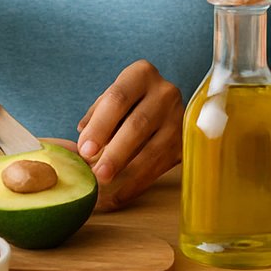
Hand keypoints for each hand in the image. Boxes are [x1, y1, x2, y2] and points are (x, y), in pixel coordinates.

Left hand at [75, 60, 183, 209]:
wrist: (162, 105)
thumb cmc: (128, 103)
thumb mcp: (110, 99)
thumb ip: (96, 116)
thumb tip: (84, 141)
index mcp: (142, 74)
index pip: (118, 98)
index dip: (100, 125)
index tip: (85, 149)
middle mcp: (165, 92)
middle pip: (138, 124)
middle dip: (115, 152)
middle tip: (96, 173)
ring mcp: (179, 117)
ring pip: (153, 148)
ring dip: (127, 171)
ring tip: (105, 185)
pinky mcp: (185, 142)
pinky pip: (161, 165)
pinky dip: (138, 183)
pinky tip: (119, 195)